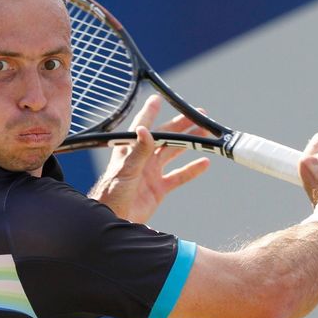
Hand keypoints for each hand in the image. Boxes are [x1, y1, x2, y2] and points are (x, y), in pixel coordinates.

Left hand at [88, 95, 209, 222]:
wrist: (114, 219)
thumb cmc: (112, 194)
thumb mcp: (126, 170)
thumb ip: (138, 151)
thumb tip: (145, 129)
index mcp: (130, 151)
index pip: (142, 127)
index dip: (150, 113)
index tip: (158, 99)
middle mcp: (142, 159)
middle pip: (164, 137)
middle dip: (180, 126)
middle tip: (197, 115)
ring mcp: (151, 173)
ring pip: (174, 153)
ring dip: (189, 143)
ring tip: (204, 133)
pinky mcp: (159, 189)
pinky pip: (178, 177)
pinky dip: (191, 170)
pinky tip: (204, 163)